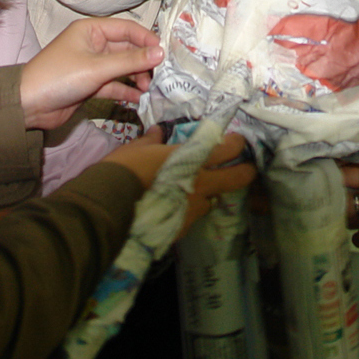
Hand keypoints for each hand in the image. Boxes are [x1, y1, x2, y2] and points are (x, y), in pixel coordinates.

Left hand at [19, 18, 161, 130]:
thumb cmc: (59, 77)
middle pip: (127, 49)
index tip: (165, 53)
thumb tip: (160, 53)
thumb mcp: (97, 67)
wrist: (28, 105)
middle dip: (143, 61)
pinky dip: (126, 90)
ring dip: (136, 77)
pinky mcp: (89, 85)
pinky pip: (113, 85)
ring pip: (121, 68)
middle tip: (160, 75)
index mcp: (91, 30)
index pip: (126, 28)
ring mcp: (91, 66)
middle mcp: (92, 44)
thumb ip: (130, 61)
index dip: (147, 39)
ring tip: (149, 88)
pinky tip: (139, 98)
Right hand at [101, 134, 256, 234]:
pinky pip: (192, 216)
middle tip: (246, 169)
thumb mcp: (136, 149)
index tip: (237, 141)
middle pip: (236, 177)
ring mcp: (193, 207)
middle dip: (245, 171)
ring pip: (213, 200)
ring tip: (197, 194)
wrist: (111, 206)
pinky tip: (176, 210)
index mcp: (190, 159)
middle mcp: (199, 183)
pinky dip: (188, 211)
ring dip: (209, 195)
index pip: (225, 149)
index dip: (236, 144)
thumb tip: (157, 131)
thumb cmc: (124, 170)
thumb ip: (150, 141)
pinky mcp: (183, 226)